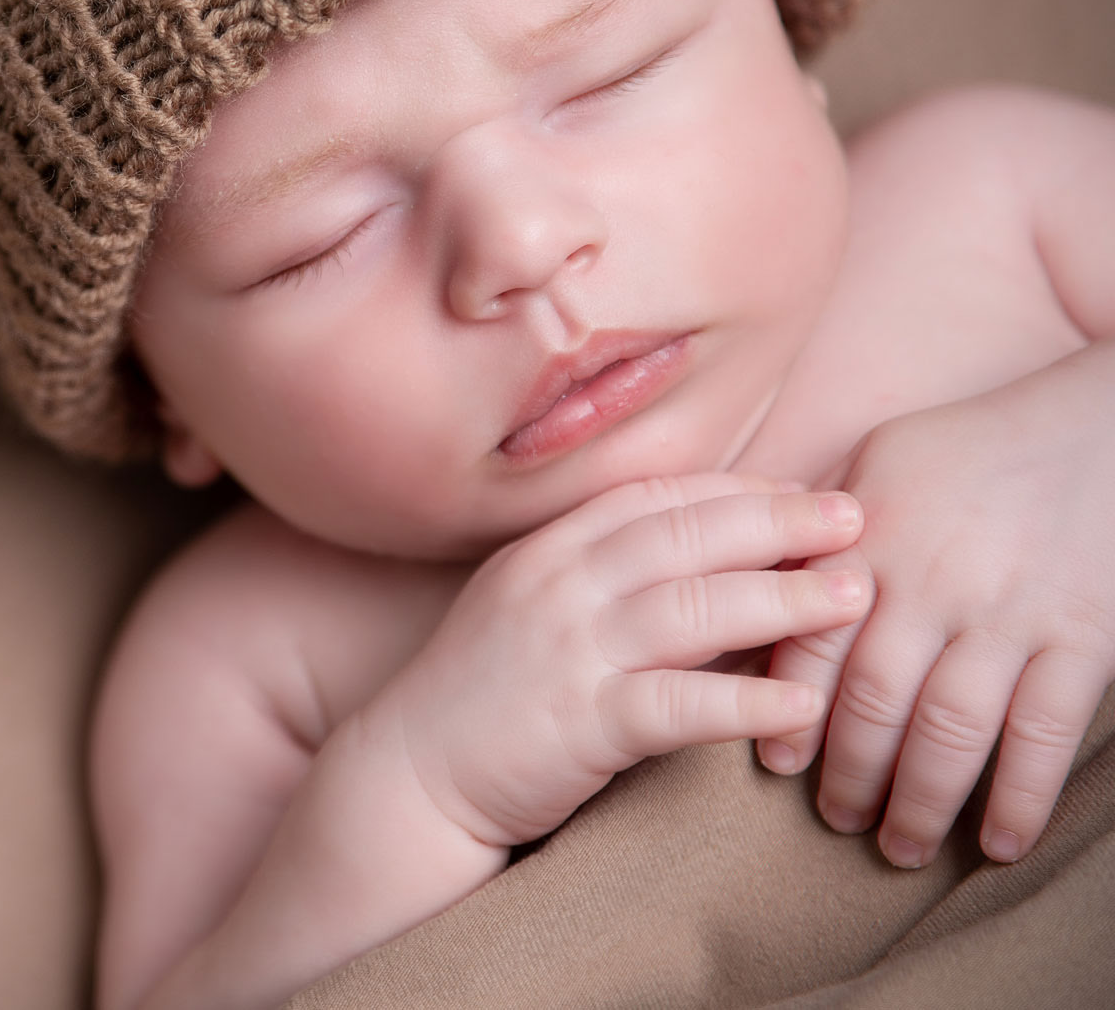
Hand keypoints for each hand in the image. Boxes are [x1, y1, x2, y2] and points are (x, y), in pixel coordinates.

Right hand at [378, 473, 870, 848]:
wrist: (409, 775)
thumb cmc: (483, 697)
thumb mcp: (534, 611)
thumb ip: (608, 583)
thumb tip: (718, 572)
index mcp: (546, 549)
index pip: (656, 498)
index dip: (737, 490)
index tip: (802, 494)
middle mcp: (557, 584)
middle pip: (687, 535)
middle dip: (779, 522)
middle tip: (856, 518)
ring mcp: (566, 650)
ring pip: (693, 607)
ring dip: (783, 599)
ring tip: (855, 597)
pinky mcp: (578, 724)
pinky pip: (676, 706)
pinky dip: (743, 703)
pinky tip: (800, 707)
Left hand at [758, 350, 1114, 867]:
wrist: (1102, 426)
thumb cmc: (979, 443)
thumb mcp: (883, 462)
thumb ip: (824, 530)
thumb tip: (759, 580)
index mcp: (871, 542)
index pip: (811, 642)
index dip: (788, 710)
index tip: (776, 764)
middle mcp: (931, 585)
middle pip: (872, 702)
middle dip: (849, 773)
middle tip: (837, 821)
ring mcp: (1008, 615)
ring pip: (950, 731)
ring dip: (921, 801)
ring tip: (900, 846)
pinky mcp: (1082, 638)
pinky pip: (1044, 734)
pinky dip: (1021, 797)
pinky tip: (1000, 844)